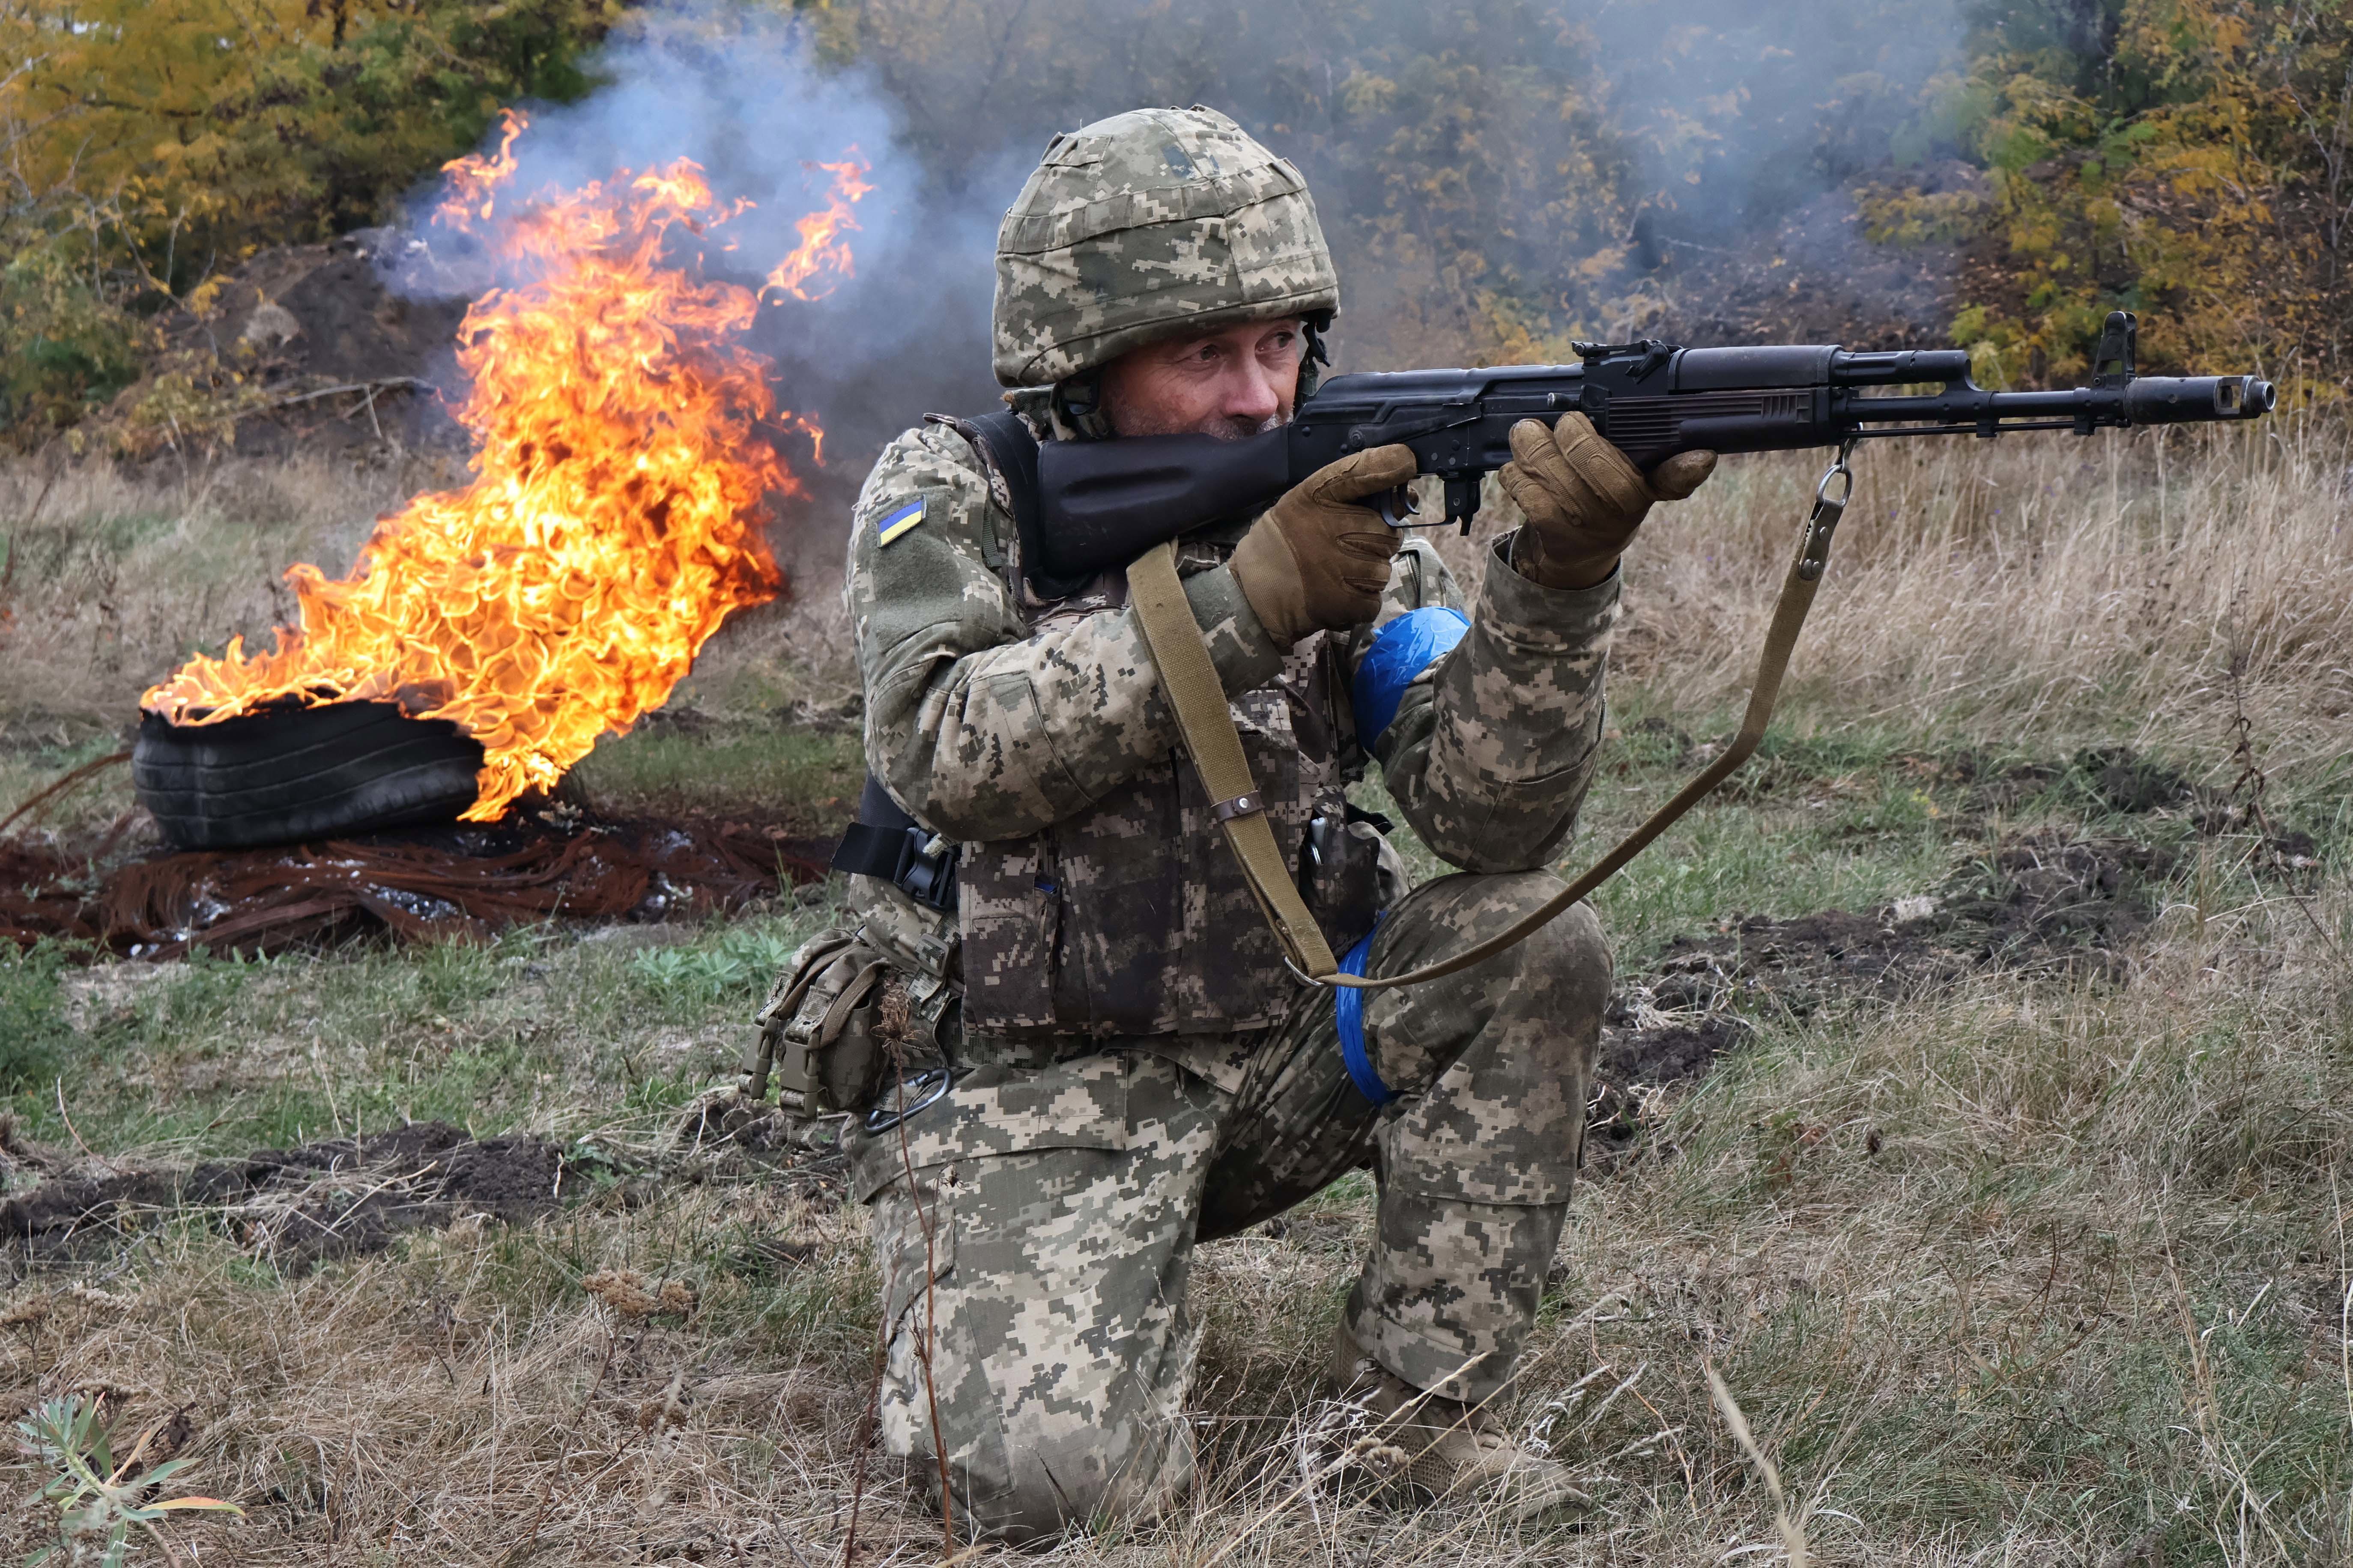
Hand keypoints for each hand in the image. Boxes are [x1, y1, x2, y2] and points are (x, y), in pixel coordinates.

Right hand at [1227, 443, 1417, 643]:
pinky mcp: (1348, 603)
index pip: (1360, 472)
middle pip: (1388, 533)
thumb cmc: (1286, 542)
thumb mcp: (1309, 502)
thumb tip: (1409, 497)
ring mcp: (1342, 568)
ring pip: (1383, 569)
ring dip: (1366, 575)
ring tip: (1335, 574)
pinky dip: (1359, 602)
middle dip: (1375, 543)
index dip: (1388, 466)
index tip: (1407, 462)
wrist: (1255, 594)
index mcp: (1317, 497)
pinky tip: (1335, 594)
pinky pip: (1374, 600)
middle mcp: (1332, 528)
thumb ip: (1357, 494)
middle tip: (1345, 549)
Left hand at [1499, 414, 1715, 589]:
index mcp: (1648, 487)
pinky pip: (1525, 486)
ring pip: (1548, 462)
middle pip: (1588, 450)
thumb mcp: (1635, 479)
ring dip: (1531, 444)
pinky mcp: (1552, 528)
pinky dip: (1515, 472)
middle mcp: (1622, 507)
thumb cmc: (1603, 499)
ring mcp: (1586, 519)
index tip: (1702, 456)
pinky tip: (1519, 470)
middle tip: (1563, 423)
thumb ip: (1650, 455)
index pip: (1677, 478)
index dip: (1689, 468)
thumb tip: (1696, 450)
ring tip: (1528, 435)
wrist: (1576, 552)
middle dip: (1567, 428)